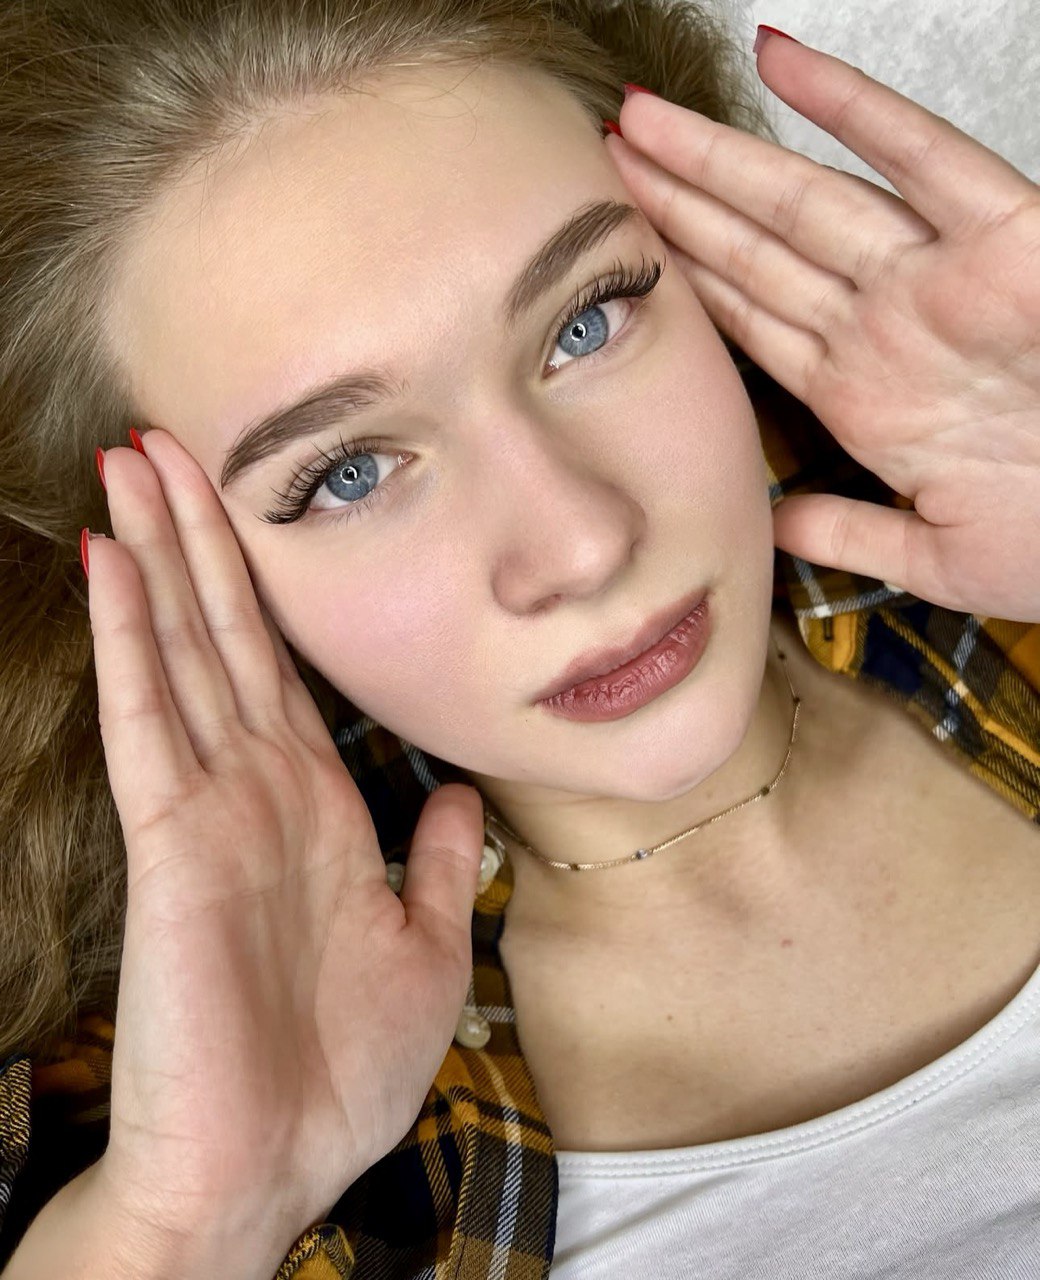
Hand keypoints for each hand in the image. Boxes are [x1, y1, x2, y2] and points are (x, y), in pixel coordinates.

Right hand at [84, 429, 484, 1249]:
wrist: (272, 1169)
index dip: (262, 585)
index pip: (282, 666)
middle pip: (224, 634)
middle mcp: (255, 787)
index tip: (246, 505)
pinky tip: (113, 570)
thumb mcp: (426, 946)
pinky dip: (131, 641)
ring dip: (158, 556)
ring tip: (131, 467)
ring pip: (181, 652)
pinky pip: (148, 722)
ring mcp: (206, 807)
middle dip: (197, 536)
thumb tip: (459, 793)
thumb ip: (439, 862)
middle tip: (166, 441)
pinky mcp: (171, 843)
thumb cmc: (338, 1070)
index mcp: (314, 803)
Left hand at [606, 32, 1039, 621]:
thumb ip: (848, 533)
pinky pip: (916, 154)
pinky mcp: (1002, 237)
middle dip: (675, 200)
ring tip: (642, 121)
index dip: (683, 271)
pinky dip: (850, 104)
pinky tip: (779, 62)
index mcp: (861, 391)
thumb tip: (775, 525)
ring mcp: (933, 277)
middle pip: (753, 247)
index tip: (623, 242)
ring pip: (802, 199)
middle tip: (605, 156)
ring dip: (717, 158)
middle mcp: (883, 323)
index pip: (747, 313)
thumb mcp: (932, 554)